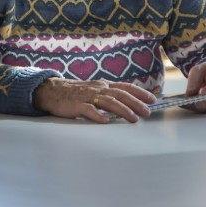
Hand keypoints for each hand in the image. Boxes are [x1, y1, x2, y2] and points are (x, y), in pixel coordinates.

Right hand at [33, 78, 156, 123]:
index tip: (152, 99)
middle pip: (120, 94)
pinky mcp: (76, 105)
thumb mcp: (95, 89)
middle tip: (147, 112)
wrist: (52, 91)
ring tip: (133, 118)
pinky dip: (97, 115)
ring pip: (108, 102)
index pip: (125, 87)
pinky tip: (105, 121)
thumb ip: (109, 94)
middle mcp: (98, 88)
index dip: (140, 92)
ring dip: (122, 110)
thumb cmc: (76, 93)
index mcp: (104, 85)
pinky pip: (88, 110)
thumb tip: (128, 103)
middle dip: (135, 103)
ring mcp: (87, 96)